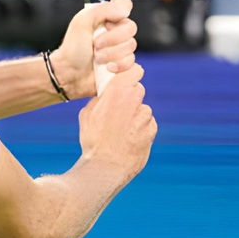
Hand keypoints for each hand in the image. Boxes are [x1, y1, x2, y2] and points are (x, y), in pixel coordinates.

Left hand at [51, 0, 137, 98]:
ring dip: (112, 53)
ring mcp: (121, 48)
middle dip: (112, 39)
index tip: (107, 22)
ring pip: (132, 46)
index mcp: (106, 17)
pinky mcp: (124, 65)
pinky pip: (133, 64)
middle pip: (131, 27)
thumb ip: (101, 10)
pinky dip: (120, 66)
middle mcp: (116, 31)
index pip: (125, 4)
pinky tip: (107, 68)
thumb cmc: (72, 49)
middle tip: (95, 45)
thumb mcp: (81, 23)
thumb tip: (124, 11)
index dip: (120, 12)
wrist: (69, 74)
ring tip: (97, 58)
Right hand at [78, 61, 155, 179]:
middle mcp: (134, 101)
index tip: (125, 79)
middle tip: (118, 109)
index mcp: (116, 92)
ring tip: (120, 129)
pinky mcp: (151, 130)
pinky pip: (147, 123)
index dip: (130, 74)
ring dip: (135, 114)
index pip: (134, 71)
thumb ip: (99, 100)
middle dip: (129, 97)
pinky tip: (128, 138)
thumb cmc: (93, 140)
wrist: (106, 166)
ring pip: (142, 108)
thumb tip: (105, 94)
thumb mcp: (87, 114)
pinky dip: (140, 128)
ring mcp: (145, 116)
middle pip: (137, 89)